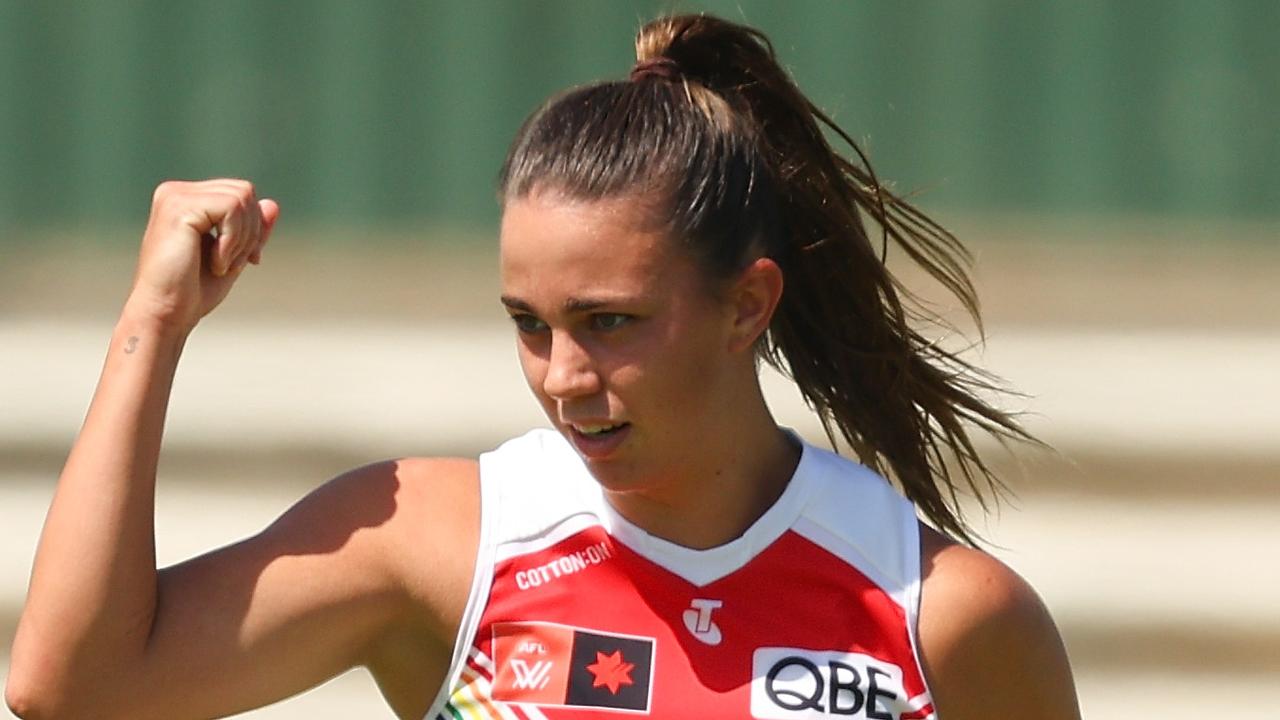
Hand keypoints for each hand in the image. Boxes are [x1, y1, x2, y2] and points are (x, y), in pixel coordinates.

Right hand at [125, 179, 279, 331]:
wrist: (165, 315)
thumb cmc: (193, 292)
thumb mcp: (234, 256)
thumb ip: (251, 229)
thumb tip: (272, 204)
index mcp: (186, 201)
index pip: (240, 194)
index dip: (254, 227)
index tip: (248, 260)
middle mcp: (177, 193)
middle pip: (244, 192)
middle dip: (251, 233)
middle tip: (234, 266)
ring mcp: (175, 197)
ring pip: (241, 199)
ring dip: (242, 240)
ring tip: (222, 266)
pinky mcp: (179, 207)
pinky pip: (231, 208)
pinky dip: (233, 241)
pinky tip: (216, 264)